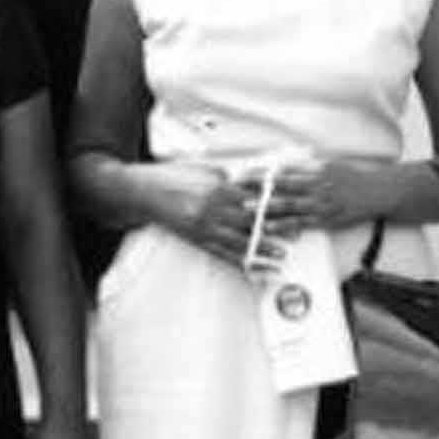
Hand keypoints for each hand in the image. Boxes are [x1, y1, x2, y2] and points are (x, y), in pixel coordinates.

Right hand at [150, 162, 291, 269]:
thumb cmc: (172, 178)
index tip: (292, 208)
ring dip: (262, 250)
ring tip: (281, 256)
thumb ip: (229, 177)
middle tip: (295, 235)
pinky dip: (239, 263)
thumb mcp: (204, 169)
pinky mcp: (196, 239)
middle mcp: (213, 208)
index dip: (275, 204)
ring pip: (240, 241)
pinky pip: (222, 254)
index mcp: (218, 187)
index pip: (254, 196)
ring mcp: (204, 226)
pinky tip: (252, 269)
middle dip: (275, 229)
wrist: (143, 192)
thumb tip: (253, 182)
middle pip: (251, 221)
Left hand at [255, 159, 389, 235]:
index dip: (263, 173)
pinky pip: (301, 223)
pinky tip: (269, 227)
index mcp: (315, 170)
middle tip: (238, 192)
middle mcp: (316, 185)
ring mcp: (321, 203)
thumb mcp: (329, 165)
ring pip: (288, 206)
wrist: (375, 193)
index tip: (245, 175)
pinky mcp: (326, 220)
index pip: (283, 170)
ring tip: (247, 210)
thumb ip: (307, 166)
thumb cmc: (351, 178)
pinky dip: (284, 225)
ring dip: (266, 208)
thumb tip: (284, 164)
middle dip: (258, 190)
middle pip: (281, 187)